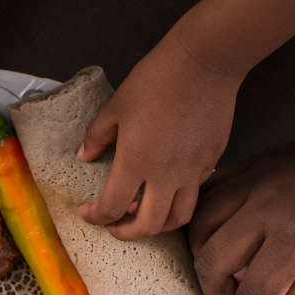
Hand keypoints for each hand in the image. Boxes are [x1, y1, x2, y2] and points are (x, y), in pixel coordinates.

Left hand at [76, 32, 240, 239]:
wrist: (204, 62)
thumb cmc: (156, 79)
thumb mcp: (116, 106)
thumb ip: (97, 137)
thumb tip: (83, 157)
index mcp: (136, 162)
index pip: (112, 208)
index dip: (95, 217)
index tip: (87, 212)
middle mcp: (166, 175)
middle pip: (148, 227)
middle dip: (127, 233)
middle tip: (115, 225)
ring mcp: (192, 171)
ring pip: (178, 218)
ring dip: (158, 225)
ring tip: (144, 214)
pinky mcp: (210, 161)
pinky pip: (194, 192)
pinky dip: (177, 198)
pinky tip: (167, 185)